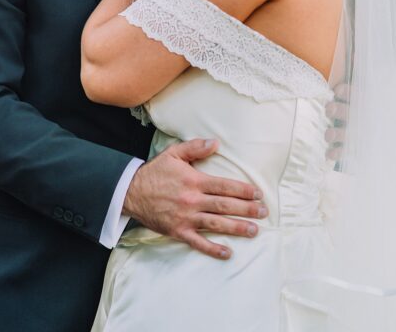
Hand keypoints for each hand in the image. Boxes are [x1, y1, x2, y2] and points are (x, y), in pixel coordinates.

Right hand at [123, 138, 267, 259]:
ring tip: (254, 230)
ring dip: (236, 227)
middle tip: (263, 213)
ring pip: (216, 224)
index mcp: (194, 180)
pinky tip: (227, 252)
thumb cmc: (155, 172)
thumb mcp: (174, 153)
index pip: (224, 186)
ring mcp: (186, 217)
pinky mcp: (178, 231)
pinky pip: (198, 242)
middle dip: (246, 209)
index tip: (257, 194)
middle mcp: (193, 200)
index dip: (242, 190)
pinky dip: (213, 249)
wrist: (131, 192)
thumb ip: (195, 147)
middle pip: (224, 205)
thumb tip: (216, 142)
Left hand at [325, 81, 348, 161]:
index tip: (337, 91)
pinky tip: (329, 154)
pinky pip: (346, 151)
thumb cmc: (333, 111)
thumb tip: (305, 75)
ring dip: (338, 133)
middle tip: (329, 110)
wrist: (352, 139)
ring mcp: (355, 134)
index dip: (347, 92)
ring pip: (349, 132)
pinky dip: (338, 153)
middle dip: (340, 110)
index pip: (354, 94)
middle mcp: (356, 117)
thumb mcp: (333, 99)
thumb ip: (327, 92)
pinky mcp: (351, 149)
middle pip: (351, 112)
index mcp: (353, 102)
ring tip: (328, 134)